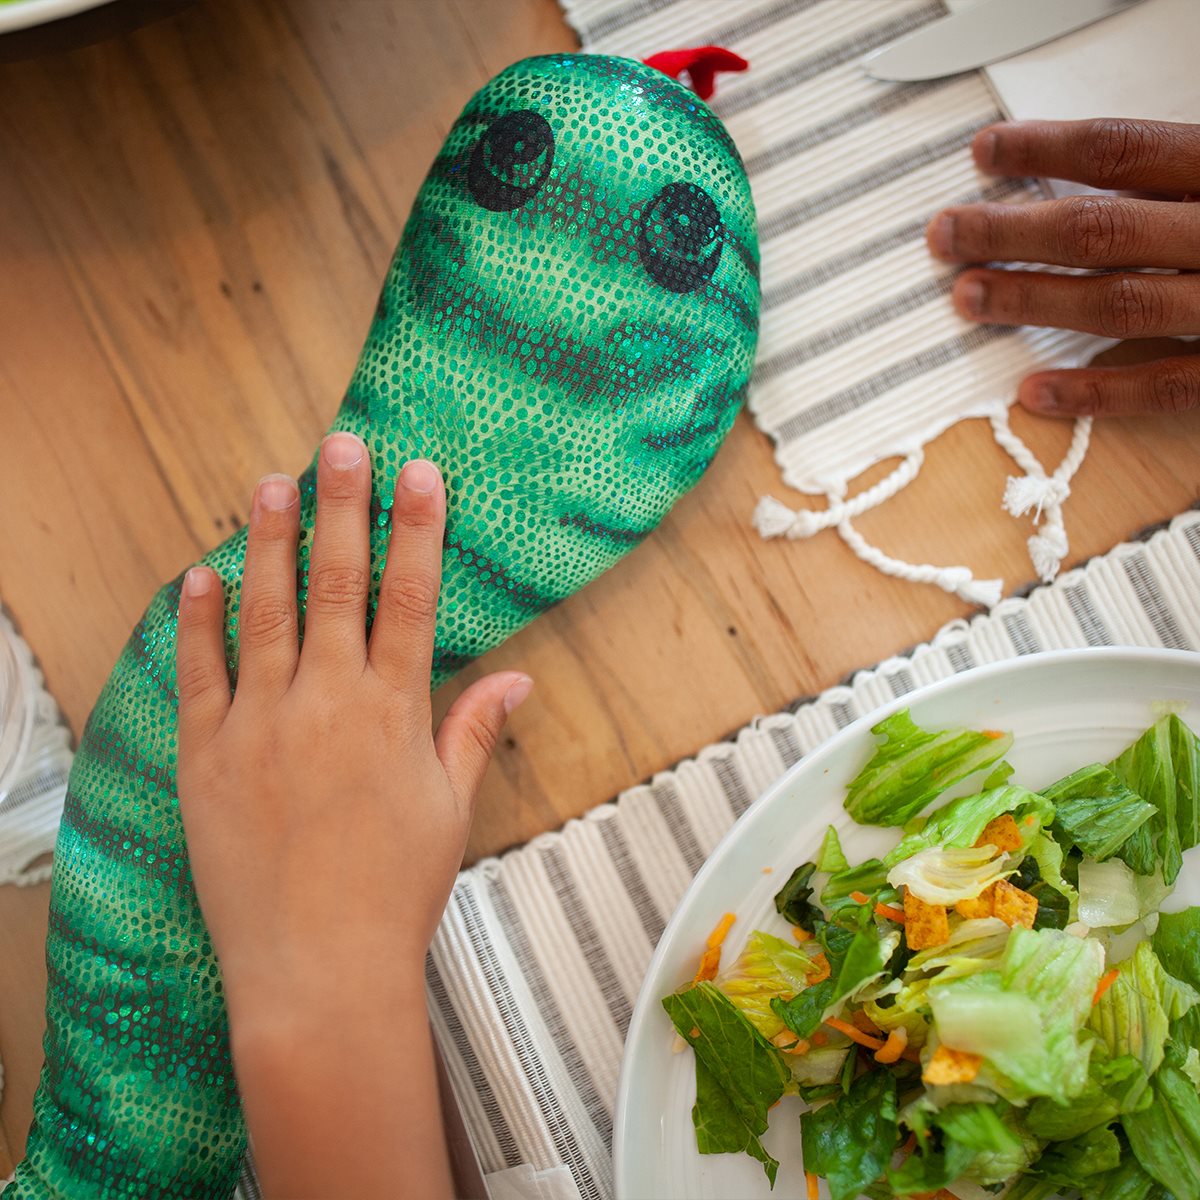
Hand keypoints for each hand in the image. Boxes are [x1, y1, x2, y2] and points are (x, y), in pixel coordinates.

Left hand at [175, 431, 531, 1198]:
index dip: (418, 531)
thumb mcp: (449, 807)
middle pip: (337, 584)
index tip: (419, 474)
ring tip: (269, 481)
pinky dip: (197, 621)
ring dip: (268, 540)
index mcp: (393, 711)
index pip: (412, 599)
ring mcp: (262, 723)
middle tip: (340, 445)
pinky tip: (200, 575)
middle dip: (342, 507)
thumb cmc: (395, 890)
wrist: (317, 968)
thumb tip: (519, 677)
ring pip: (265, 610)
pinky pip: (200, 673)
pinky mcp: (208, 755)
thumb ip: (474, 730)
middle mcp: (328, 701)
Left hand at [927, 118, 1199, 417]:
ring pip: (1121, 304)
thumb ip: (1193, 171)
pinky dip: (1096, 392)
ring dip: (1034, 302)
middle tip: (946, 235)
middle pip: (1102, 227)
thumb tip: (1097, 166)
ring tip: (968, 297)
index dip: (1044, 149)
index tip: (983, 154)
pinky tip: (1033, 391)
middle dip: (1012, 230)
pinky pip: (1165, 388)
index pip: (1125, 150)